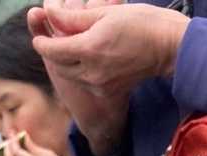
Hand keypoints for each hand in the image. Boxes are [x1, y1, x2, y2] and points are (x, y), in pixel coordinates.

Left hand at [29, 4, 130, 155]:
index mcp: (90, 49)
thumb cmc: (141, 23)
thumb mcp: (105, 13)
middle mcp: (92, 71)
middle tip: (50, 40)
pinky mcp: (108, 90)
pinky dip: (79, 70)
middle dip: (51, 54)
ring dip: (65, 63)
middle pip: (59, 66)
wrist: (168, 47)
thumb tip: (50, 14)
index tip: (38, 36)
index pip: (54, 50)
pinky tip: (84, 58)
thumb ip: (74, 18)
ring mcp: (100, 84)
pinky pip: (85, 81)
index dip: (43, 42)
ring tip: (66, 47)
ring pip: (71, 75)